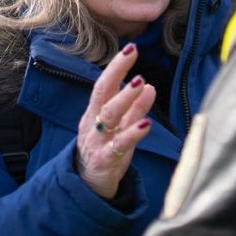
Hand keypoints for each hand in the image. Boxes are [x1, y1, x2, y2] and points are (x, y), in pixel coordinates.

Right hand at [75, 43, 156, 198]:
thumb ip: (135, 108)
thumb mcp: (120, 127)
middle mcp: (93, 124)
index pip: (104, 84)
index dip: (116, 66)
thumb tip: (149, 85)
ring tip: (141, 83)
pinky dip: (133, 133)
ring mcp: (97, 142)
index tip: (131, 48)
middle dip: (116, 73)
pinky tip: (147, 123)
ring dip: (125, 98)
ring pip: (109, 117)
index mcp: (95, 113)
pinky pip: (118, 145)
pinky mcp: (104, 160)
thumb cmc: (105, 151)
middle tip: (132, 55)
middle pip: (102, 94)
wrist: (87, 187)